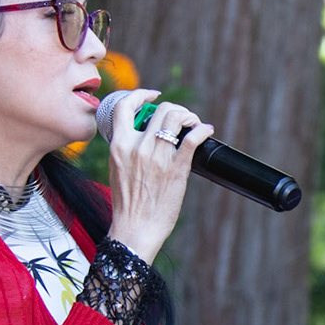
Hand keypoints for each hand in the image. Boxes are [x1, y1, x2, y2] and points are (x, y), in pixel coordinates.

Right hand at [103, 90, 214, 262]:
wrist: (135, 230)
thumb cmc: (128, 205)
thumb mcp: (118, 169)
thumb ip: (127, 150)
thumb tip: (144, 135)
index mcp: (119, 146)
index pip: (124, 106)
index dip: (141, 95)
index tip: (152, 96)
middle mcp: (137, 147)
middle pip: (160, 109)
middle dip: (175, 110)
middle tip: (183, 119)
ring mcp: (157, 157)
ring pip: (177, 117)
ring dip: (189, 116)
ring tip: (194, 124)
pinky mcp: (176, 168)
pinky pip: (193, 138)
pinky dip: (203, 129)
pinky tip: (206, 131)